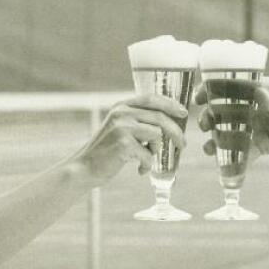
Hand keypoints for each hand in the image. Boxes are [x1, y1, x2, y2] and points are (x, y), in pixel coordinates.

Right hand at [73, 94, 187, 180]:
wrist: (84, 168)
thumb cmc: (107, 152)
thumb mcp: (120, 129)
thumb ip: (138, 122)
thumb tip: (168, 123)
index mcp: (121, 106)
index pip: (151, 98)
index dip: (170, 104)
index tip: (183, 113)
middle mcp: (121, 113)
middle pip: (160, 117)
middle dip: (176, 132)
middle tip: (183, 145)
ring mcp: (122, 127)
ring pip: (157, 135)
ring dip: (155, 151)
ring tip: (145, 159)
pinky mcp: (123, 144)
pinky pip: (148, 155)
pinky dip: (147, 165)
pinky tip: (139, 170)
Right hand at [196, 76, 268, 156]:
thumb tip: (259, 96)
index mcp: (256, 90)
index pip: (228, 87)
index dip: (210, 91)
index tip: (199, 98)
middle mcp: (250, 108)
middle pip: (222, 113)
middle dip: (209, 119)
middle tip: (205, 126)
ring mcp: (254, 127)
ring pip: (229, 135)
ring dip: (216, 142)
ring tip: (208, 149)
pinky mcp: (261, 146)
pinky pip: (243, 154)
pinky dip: (233, 161)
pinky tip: (225, 167)